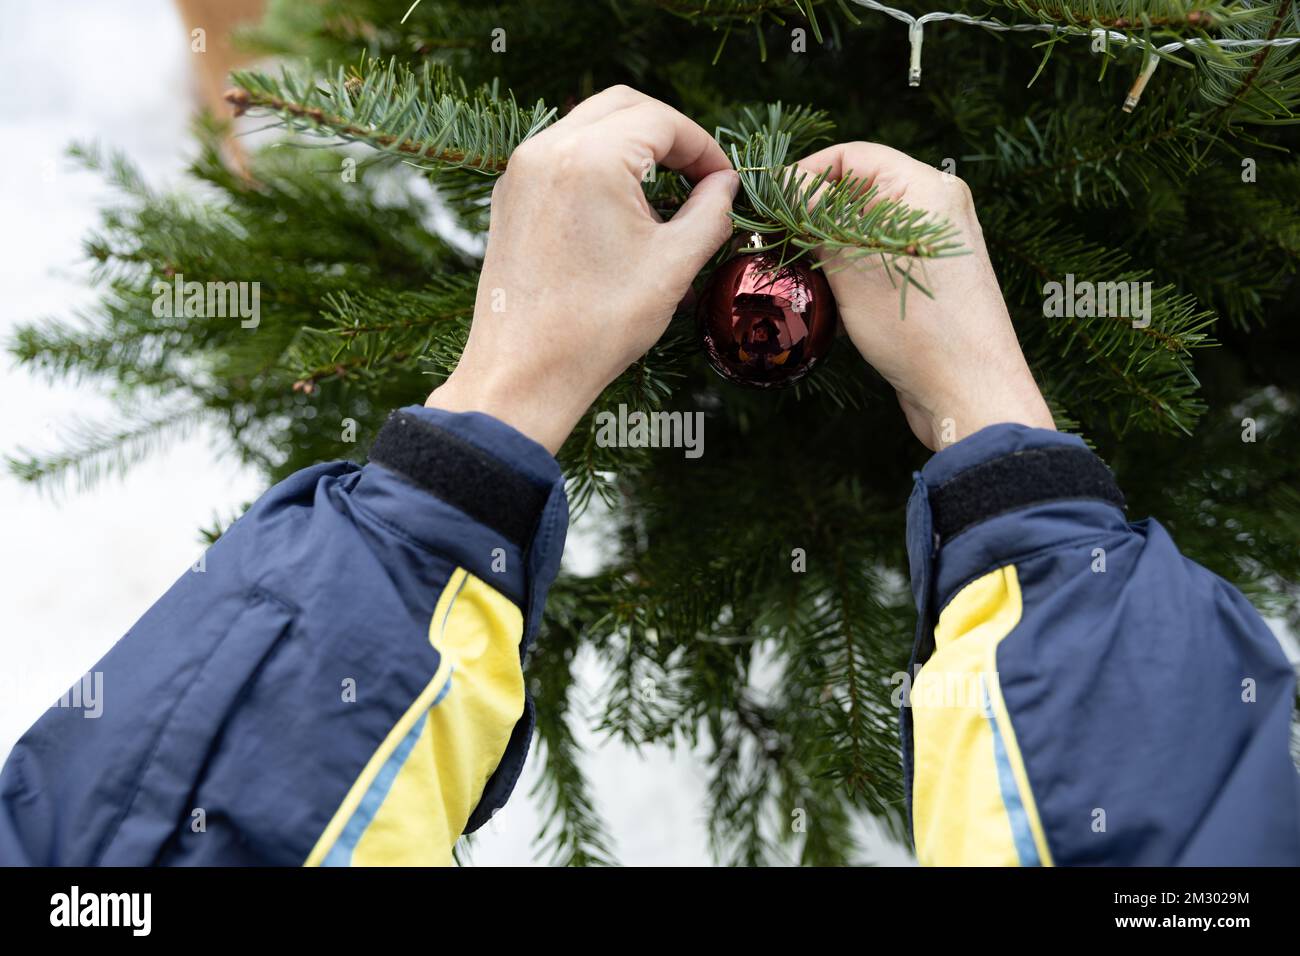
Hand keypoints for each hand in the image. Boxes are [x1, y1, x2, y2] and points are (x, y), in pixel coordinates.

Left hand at [429, 86, 738, 452]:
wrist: (523, 375)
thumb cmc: (597, 326)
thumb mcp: (673, 266)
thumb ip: (710, 212)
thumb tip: (726, 184)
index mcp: (590, 159)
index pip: (662, 120)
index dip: (704, 147)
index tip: (726, 182)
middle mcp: (547, 149)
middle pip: (622, 106)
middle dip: (669, 134)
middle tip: (700, 177)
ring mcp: (521, 171)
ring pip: (589, 126)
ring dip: (633, 147)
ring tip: (665, 197)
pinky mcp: (509, 197)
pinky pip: (562, 156)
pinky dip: (599, 166)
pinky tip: (622, 212)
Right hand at [794, 142, 1053, 450]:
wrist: (970, 392)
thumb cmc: (918, 327)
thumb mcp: (853, 267)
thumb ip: (817, 221)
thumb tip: (784, 194)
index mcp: (926, 187)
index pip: (851, 156)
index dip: (804, 174)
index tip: (768, 204)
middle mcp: (936, 206)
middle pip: (858, 188)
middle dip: (813, 212)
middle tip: (774, 238)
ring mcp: (935, 242)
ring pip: (865, 226)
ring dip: (827, 245)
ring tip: (795, 268)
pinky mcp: (931, 276)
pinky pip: (879, 255)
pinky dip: (849, 267)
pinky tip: (825, 293)